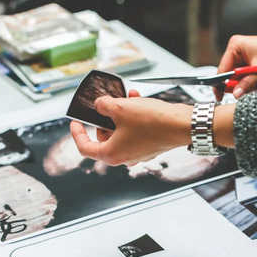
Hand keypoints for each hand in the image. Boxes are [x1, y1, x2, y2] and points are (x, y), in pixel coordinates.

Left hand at [71, 90, 191, 166]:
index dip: (77, 134)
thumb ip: (103, 105)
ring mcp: (137, 153)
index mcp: (112, 154)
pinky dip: (133, 118)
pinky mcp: (148, 147)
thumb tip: (100, 105)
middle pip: (104, 138)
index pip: (85, 148)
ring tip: (126, 98)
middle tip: (106, 105)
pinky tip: (137, 102)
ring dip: (121, 114)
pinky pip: (134, 132)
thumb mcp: (120, 108)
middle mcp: (124, 158)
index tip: (75, 123)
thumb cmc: (153, 122)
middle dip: (104, 119)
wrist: (181, 125)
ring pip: (120, 132)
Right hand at [216, 32, 256, 98]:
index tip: (220, 97)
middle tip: (253, 87)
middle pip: (231, 76)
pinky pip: (248, 80)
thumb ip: (247, 82)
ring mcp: (243, 59)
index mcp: (235, 47)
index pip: (222, 69)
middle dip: (242, 85)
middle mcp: (237, 52)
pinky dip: (256, 83)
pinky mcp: (250, 65)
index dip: (220, 84)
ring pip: (241, 80)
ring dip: (251, 85)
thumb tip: (235, 94)